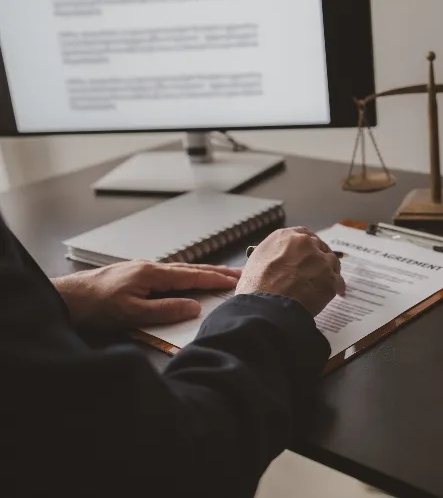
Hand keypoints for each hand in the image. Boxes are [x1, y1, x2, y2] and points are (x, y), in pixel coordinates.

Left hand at [52, 261, 241, 330]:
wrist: (66, 298)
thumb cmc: (95, 306)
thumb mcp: (133, 313)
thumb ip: (166, 311)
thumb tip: (194, 308)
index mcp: (152, 274)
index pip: (192, 276)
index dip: (215, 279)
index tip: (236, 281)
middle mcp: (149, 267)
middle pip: (190, 269)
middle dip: (216, 271)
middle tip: (238, 274)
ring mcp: (141, 269)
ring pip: (180, 270)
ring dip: (202, 273)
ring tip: (220, 276)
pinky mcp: (134, 275)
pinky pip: (168, 274)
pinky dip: (186, 275)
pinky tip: (188, 280)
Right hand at [236, 227, 345, 315]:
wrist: (266, 307)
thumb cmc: (255, 287)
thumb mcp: (256, 260)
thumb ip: (272, 254)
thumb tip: (275, 260)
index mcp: (286, 236)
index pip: (303, 234)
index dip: (308, 245)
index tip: (309, 253)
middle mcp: (306, 243)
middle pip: (320, 247)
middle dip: (320, 258)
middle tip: (317, 269)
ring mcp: (320, 261)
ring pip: (332, 262)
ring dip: (329, 271)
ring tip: (325, 282)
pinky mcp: (330, 279)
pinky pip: (338, 281)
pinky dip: (337, 288)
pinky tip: (335, 293)